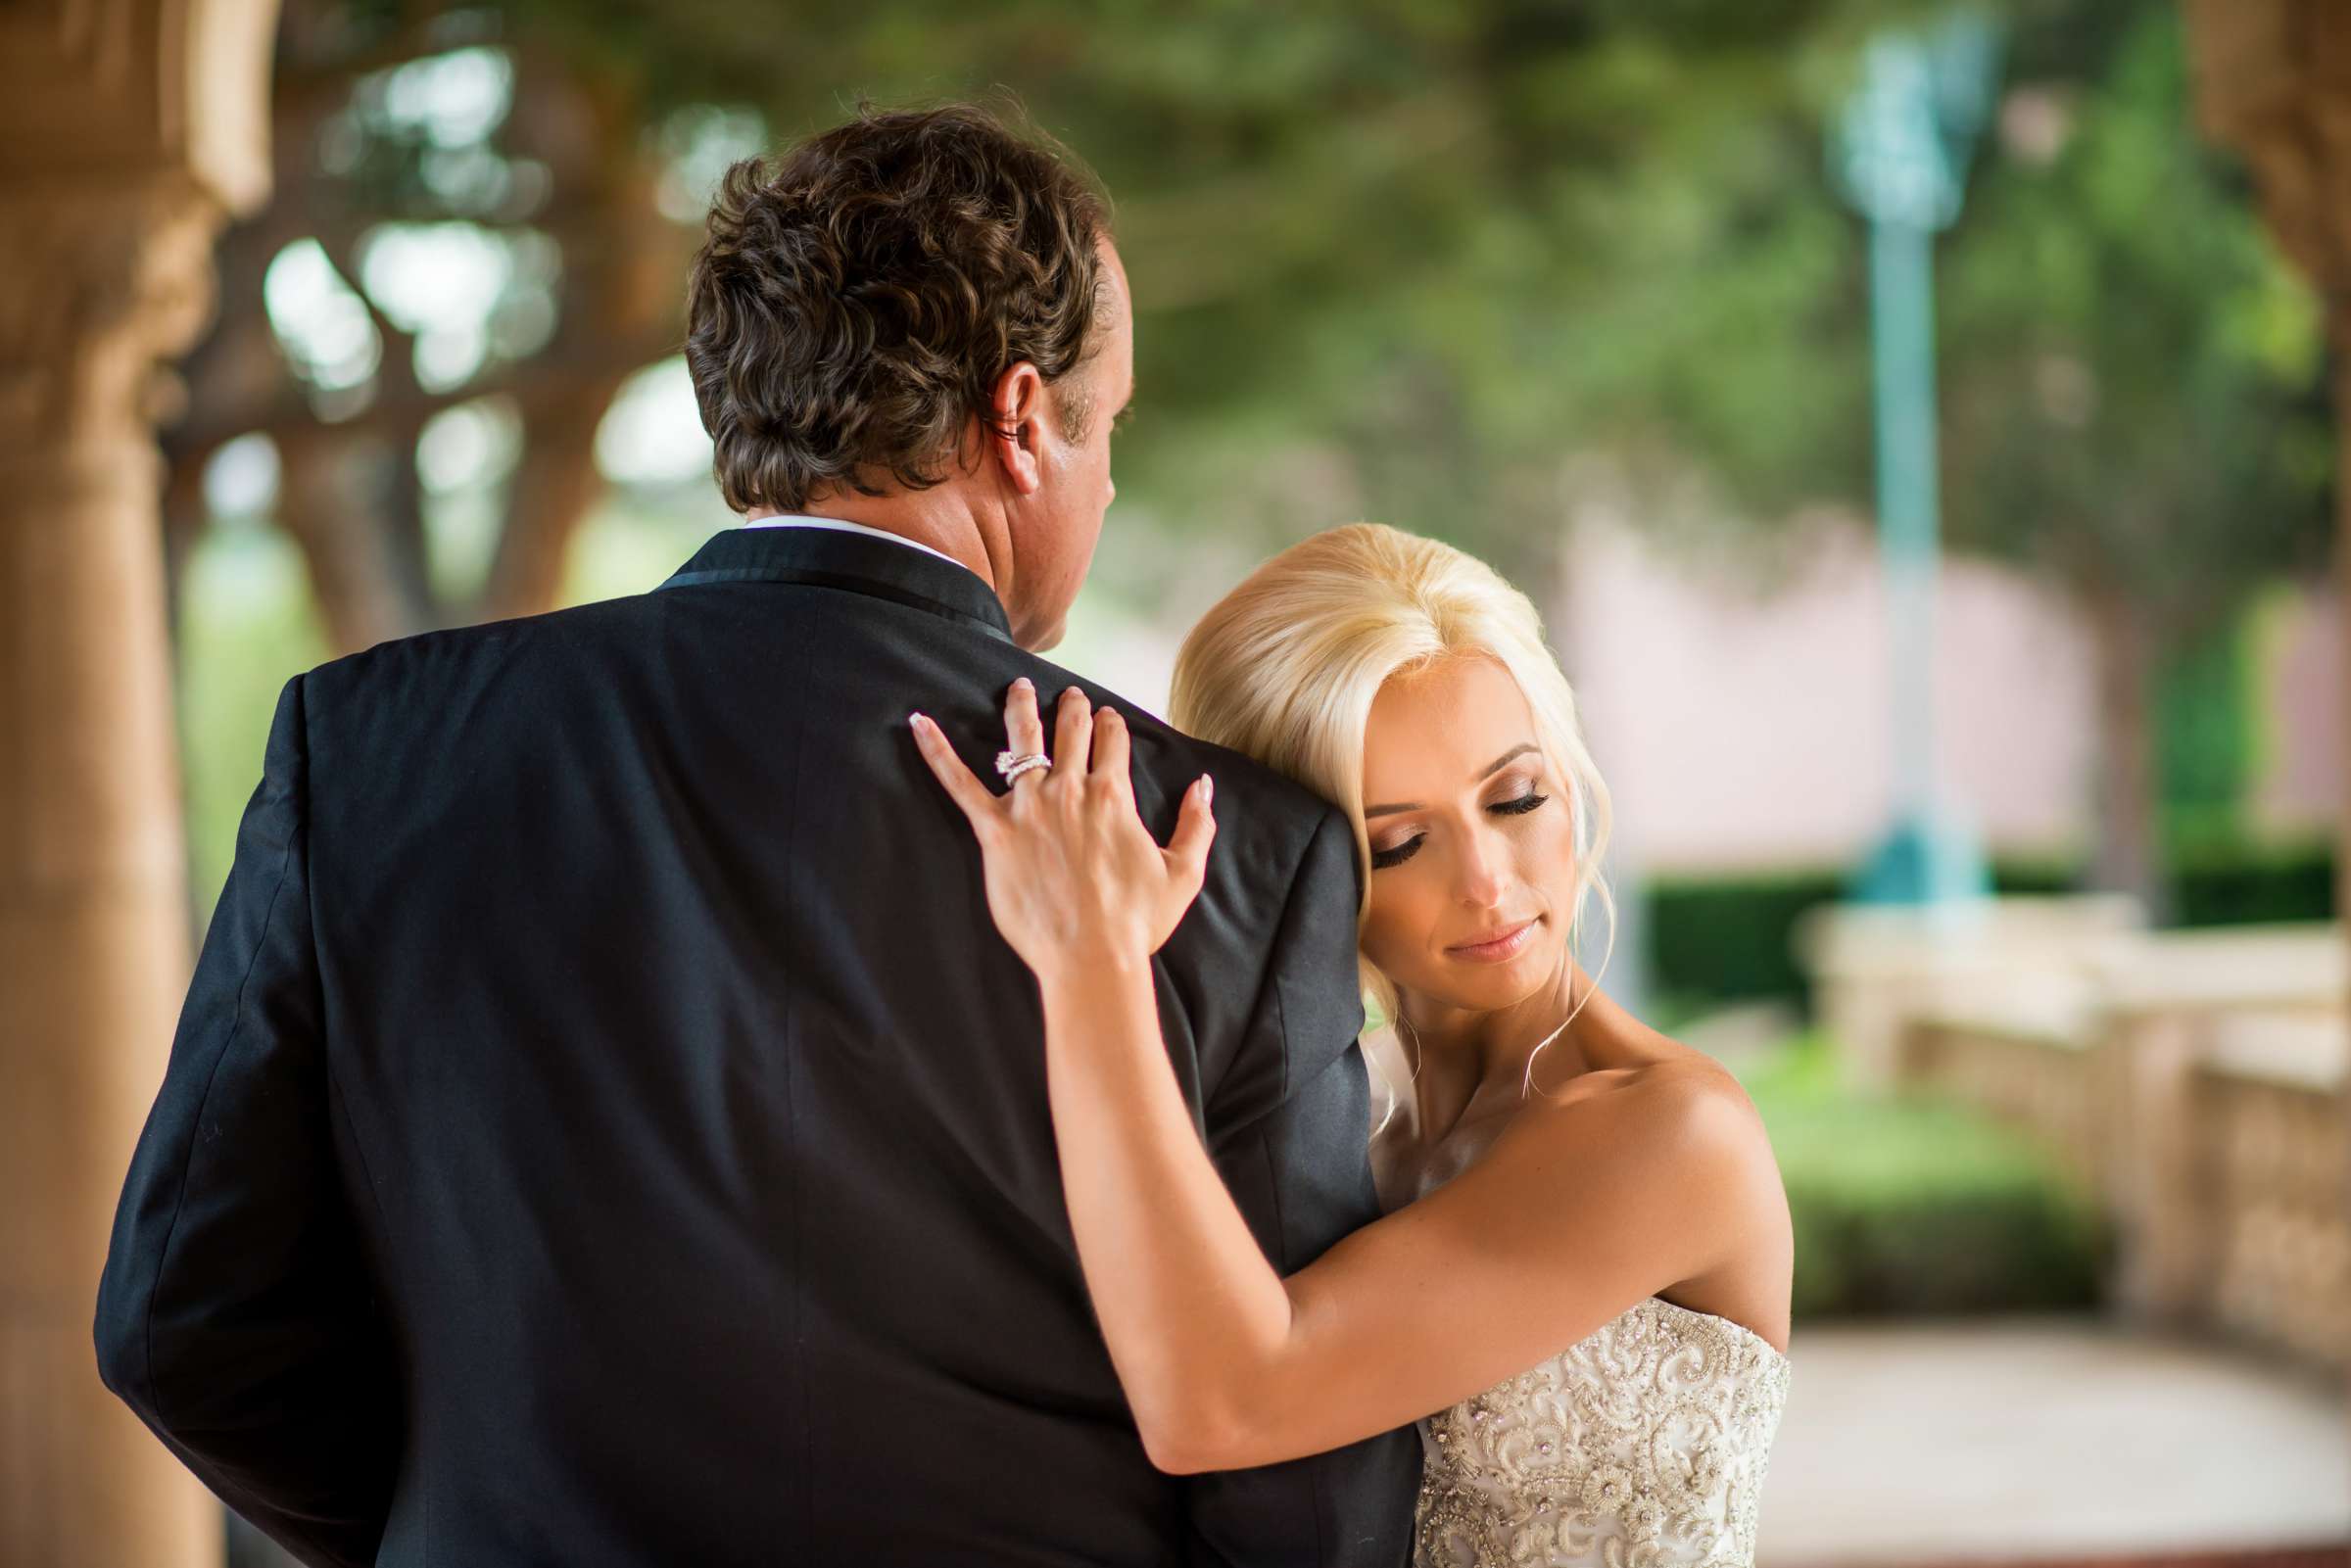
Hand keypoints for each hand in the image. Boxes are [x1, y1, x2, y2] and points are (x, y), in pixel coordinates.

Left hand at [911, 678, 1215, 981]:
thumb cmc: (1137, 923)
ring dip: (1021, 707)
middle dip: (1073, 707)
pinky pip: (959, 783)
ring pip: (1022, 740)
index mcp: (1113, 797)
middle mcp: (1070, 791)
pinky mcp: (994, 831)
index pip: (1112, 741)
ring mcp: (1029, 807)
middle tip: (1070, 696)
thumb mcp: (1183, 873)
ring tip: (1018, 687)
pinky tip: (919, 723)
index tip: (1109, 718)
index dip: (1112, 725)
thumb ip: (1197, 824)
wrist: (1092, 958)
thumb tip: (1203, 785)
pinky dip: (936, 751)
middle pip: (1070, 731)